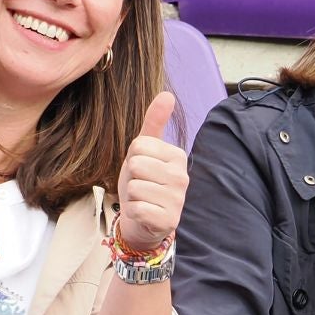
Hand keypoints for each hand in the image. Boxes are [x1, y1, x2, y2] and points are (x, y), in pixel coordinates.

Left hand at [114, 92, 186, 253]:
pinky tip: (144, 214)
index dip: (132, 158)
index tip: (143, 169)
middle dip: (132, 177)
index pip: (139, 145)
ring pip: (135, 187)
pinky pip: (137, 208)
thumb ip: (154, 123)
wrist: (143, 221)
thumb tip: (167, 94)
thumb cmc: (143, 182)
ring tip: (143, 200)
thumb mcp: (144, 151)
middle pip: (136, 165)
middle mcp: (182, 177)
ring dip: (132, 197)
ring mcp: (177, 199)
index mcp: (177, 156)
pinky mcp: (168, 220)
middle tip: (141, 186)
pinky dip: (134, 212)